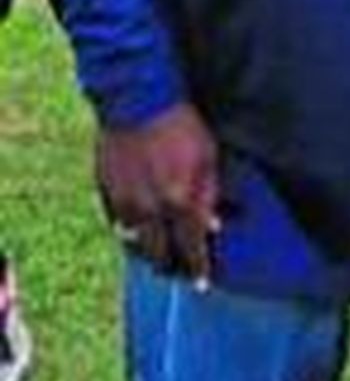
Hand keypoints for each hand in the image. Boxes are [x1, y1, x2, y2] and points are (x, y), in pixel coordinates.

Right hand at [96, 103, 221, 284]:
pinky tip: (137, 229)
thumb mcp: (210, 159)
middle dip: (170, 266)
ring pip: (133, 243)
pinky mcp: (105, 189)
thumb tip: (214, 225)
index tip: (202, 282)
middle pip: (158, 256)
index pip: (190, 251)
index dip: (197, 270)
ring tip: (157, 252)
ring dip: (147, 251)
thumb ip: (211, 196)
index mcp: (180, 203)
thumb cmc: (181, 126)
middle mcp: (150, 210)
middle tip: (178, 269)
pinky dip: (128, 230)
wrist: (138, 98)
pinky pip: (116, 222)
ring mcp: (124, 201)